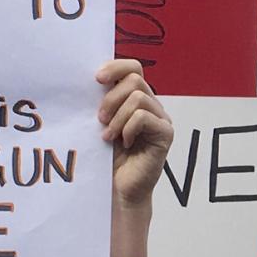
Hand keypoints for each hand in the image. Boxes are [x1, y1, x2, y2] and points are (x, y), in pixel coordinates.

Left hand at [97, 60, 172, 208]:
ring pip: (138, 97)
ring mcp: (161, 119)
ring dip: (117, 117)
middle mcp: (152, 105)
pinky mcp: (165, 134)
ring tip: (108, 136)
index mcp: (136, 99)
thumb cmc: (107, 159)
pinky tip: (124, 143)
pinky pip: (144, 117)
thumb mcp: (100, 124)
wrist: (118, 189)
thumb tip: (92, 81)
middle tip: (99, 119)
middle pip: (134, 79)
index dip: (115, 67)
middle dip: (111, 98)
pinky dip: (128, 128)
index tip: (96, 79)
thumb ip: (102, 102)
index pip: (133, 68)